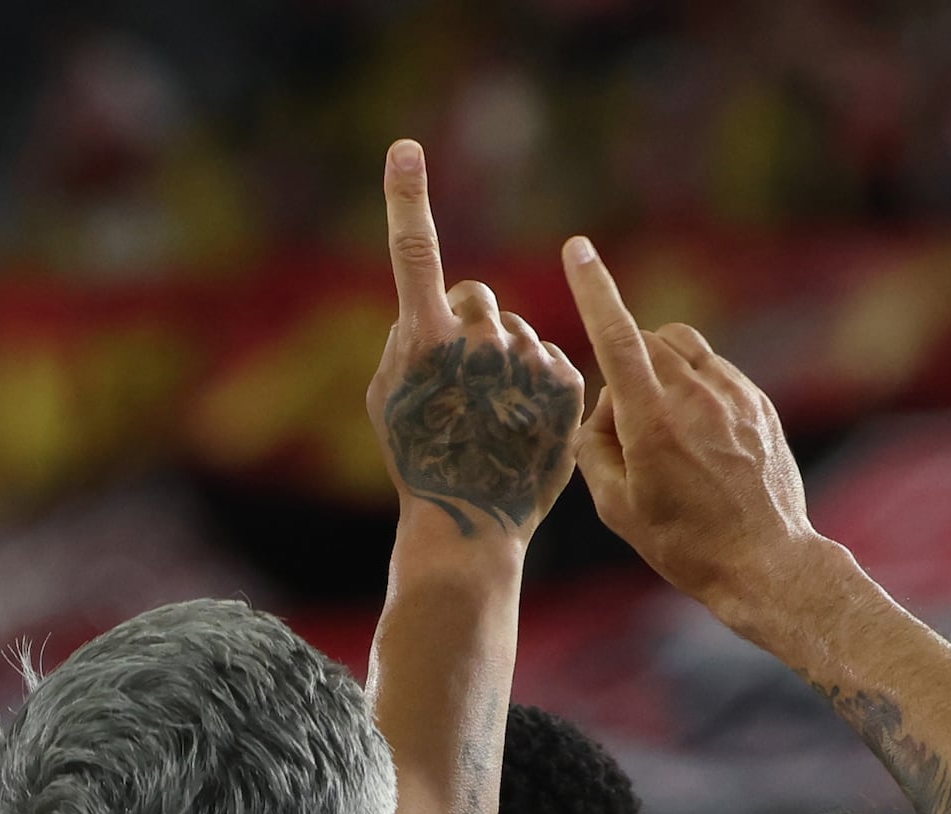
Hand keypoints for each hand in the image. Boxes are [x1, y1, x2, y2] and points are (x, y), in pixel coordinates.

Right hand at [368, 141, 580, 544]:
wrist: (472, 527)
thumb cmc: (419, 465)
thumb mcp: (387, 402)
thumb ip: (404, 341)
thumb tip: (423, 308)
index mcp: (424, 344)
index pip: (414, 257)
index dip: (407, 200)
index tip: (404, 149)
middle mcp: (475, 344)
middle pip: (477, 300)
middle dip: (471, 331)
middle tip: (465, 391)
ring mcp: (523, 362)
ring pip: (518, 333)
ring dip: (508, 364)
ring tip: (496, 422)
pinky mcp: (563, 383)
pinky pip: (550, 359)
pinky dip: (538, 387)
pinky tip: (525, 426)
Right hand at [555, 236, 818, 619]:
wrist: (765, 562)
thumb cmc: (683, 544)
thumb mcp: (617, 508)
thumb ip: (594, 448)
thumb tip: (602, 411)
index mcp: (651, 422)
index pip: (616, 337)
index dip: (594, 290)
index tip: (578, 249)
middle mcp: (694, 397)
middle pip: (648, 343)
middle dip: (626, 369)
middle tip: (628, 434)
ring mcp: (733, 395)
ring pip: (683, 351)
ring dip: (662, 372)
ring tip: (666, 432)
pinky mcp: (758, 403)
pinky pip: (715, 373)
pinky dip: (696, 391)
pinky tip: (703, 443)